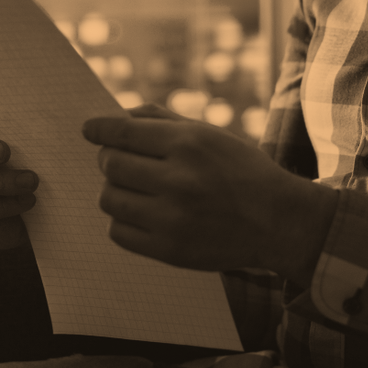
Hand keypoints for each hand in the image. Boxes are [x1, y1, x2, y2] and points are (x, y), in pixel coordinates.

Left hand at [82, 104, 336, 279]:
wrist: (278, 221)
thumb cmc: (242, 171)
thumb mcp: (210, 134)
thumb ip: (162, 121)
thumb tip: (117, 117)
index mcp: (189, 144)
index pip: (122, 132)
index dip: (99, 129)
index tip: (89, 129)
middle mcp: (179, 180)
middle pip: (111, 165)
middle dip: (111, 160)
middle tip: (122, 162)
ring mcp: (172, 219)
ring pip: (110, 199)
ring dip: (116, 191)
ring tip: (135, 190)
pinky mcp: (169, 250)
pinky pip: (118, 233)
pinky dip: (123, 221)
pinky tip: (142, 214)